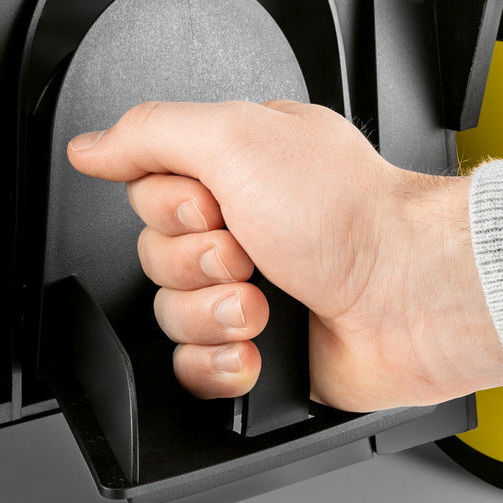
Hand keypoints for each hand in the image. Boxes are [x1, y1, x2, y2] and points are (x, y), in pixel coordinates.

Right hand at [66, 100, 502, 410]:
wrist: (410, 297)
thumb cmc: (351, 215)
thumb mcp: (237, 136)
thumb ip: (151, 133)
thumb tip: (92, 144)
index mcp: (242, 166)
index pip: (149, 188)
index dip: (169, 204)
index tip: (212, 202)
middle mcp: (248, 227)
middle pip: (154, 256)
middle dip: (194, 262)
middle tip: (248, 253)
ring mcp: (255, 292)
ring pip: (169, 315)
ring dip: (211, 313)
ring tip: (263, 304)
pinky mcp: (263, 353)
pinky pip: (194, 368)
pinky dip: (219, 363)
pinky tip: (256, 348)